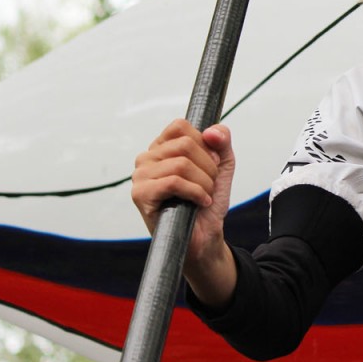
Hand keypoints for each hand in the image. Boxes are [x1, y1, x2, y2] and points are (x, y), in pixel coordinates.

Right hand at [132, 119, 236, 305]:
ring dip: (204, 183)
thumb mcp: (222, 165)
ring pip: (181, 164)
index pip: (180, 126)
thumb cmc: (208, 200)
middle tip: (210, 185)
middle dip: (208, 166)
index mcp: (162, 147)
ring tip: (204, 196)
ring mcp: (140, 176)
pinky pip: (174, 182)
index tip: (212, 164)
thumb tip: (212, 131)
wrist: (204, 235)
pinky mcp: (140, 194)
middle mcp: (147, 158)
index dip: (204, 144)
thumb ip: (221, 141)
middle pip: (185, 144)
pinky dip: (196, 192)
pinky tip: (200, 203)